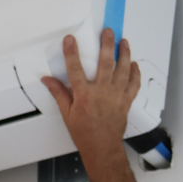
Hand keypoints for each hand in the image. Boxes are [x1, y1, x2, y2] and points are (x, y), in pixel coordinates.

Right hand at [41, 29, 140, 165]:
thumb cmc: (84, 134)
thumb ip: (59, 93)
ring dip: (124, 54)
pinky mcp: (125, 102)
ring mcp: (116, 97)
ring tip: (123, 41)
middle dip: (106, 44)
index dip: (71, 53)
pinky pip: (133, 84)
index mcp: (84, 96)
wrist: (102, 149)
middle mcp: (101, 93)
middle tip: (107, 31)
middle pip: (105, 63)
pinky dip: (135, 73)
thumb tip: (47, 80)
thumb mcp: (67, 114)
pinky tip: (134, 64)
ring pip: (123, 70)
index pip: (75, 69)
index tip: (70, 39)